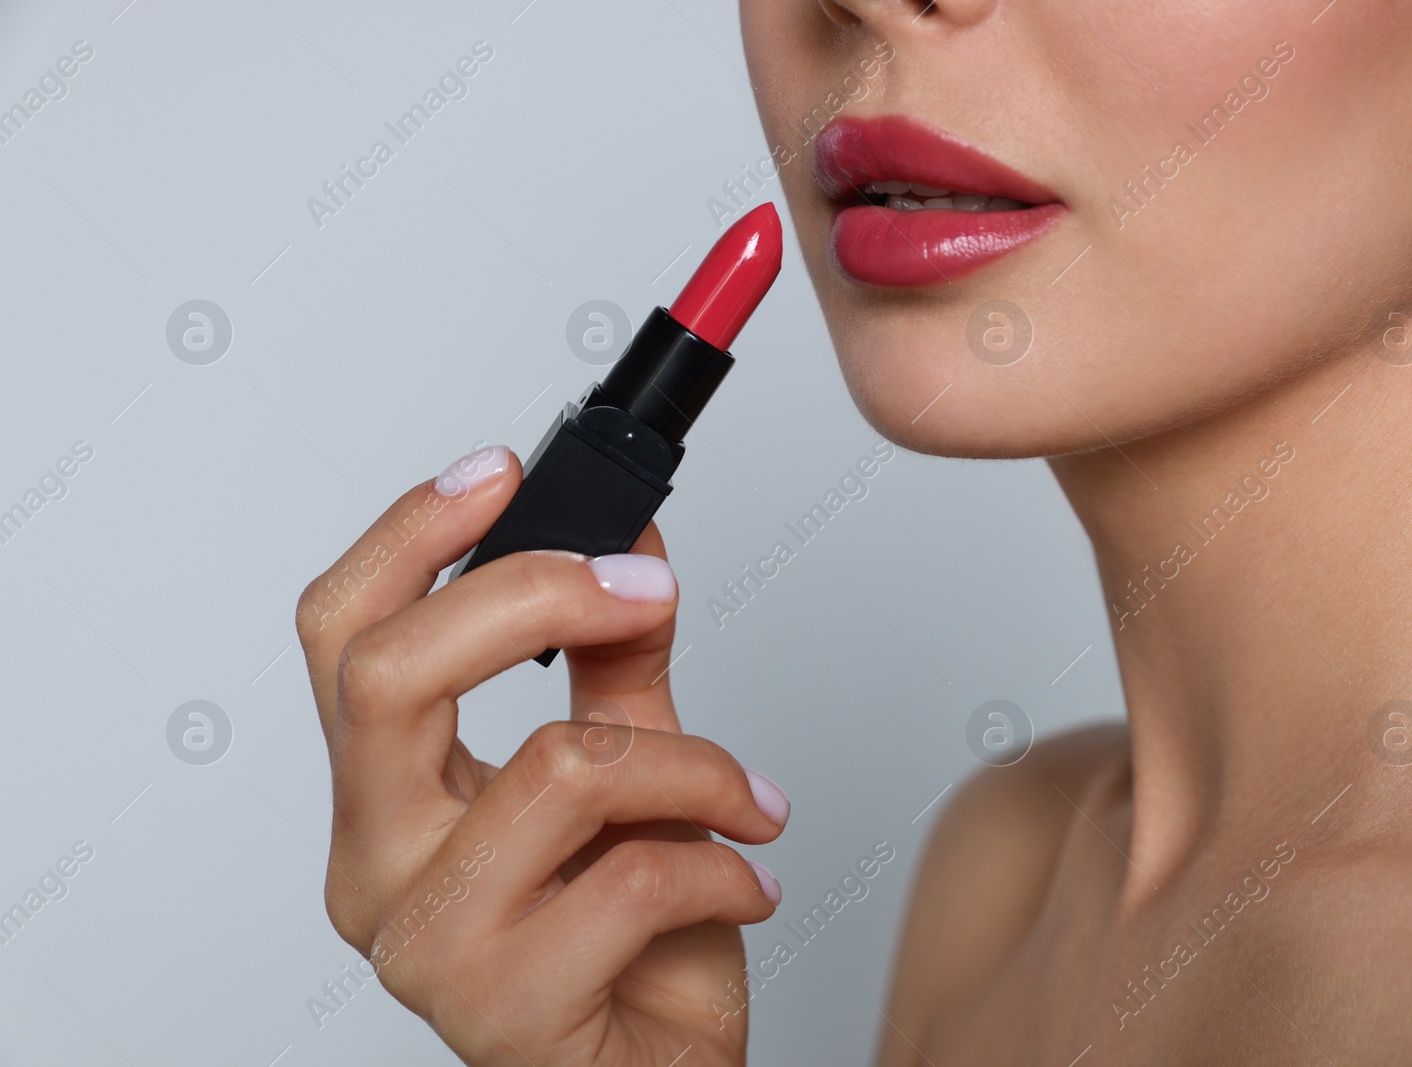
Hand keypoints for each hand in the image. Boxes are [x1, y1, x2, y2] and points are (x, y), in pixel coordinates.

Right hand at [294, 445, 788, 1065]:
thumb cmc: (630, 948)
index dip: (410, 537)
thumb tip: (631, 543)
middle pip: (391, 676)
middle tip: (645, 590)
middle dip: (538, 598)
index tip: (502, 469)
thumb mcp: (628, 778)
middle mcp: (374, 865)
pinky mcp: (501, 1007)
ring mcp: (425, 942)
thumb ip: (616, 664)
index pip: (340, 636)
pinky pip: (631, 875)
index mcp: (383, 795)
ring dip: (689, 764)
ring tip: (744, 797)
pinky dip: (722, 860)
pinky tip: (747, 879)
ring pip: (557, 768)